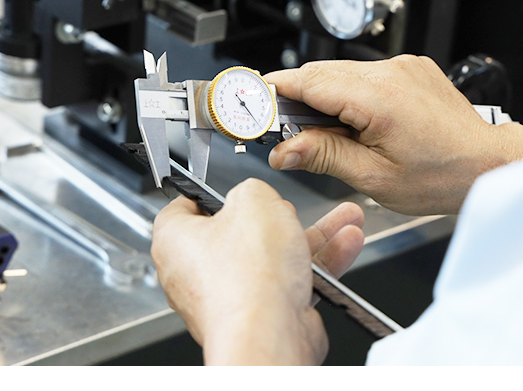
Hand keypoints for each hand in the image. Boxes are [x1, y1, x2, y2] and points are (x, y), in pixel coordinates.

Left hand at [151, 179, 364, 364]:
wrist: (269, 334)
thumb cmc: (248, 276)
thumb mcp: (254, 200)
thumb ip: (253, 189)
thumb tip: (256, 196)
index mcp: (176, 242)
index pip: (184, 209)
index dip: (210, 194)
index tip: (230, 188)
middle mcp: (197, 274)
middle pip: (240, 233)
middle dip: (279, 216)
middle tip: (293, 206)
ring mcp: (231, 297)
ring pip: (274, 258)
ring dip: (313, 237)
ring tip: (343, 220)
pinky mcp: (261, 316)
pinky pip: (290, 283)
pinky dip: (317, 265)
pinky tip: (345, 245)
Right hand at [264, 55, 522, 214]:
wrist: (487, 164)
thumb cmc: (442, 176)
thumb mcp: (374, 177)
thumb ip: (324, 157)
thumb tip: (284, 151)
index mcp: (378, 97)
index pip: (308, 82)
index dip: (274, 92)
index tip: (250, 104)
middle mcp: (391, 72)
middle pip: (321, 74)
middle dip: (295, 98)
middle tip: (280, 130)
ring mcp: (403, 67)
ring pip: (342, 74)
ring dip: (323, 97)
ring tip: (322, 135)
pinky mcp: (411, 69)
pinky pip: (366, 75)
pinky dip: (349, 94)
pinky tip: (353, 123)